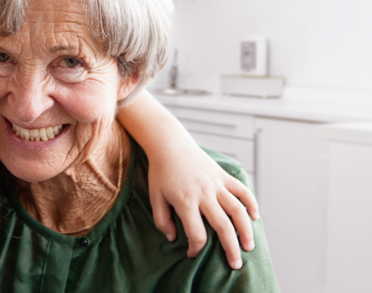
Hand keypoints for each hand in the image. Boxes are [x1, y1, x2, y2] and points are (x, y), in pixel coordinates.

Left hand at [147, 141, 259, 269]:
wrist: (170, 145)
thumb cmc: (160, 172)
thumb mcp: (154, 197)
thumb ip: (161, 220)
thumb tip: (173, 238)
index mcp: (185, 202)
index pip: (197, 234)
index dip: (196, 248)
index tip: (193, 253)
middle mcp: (204, 194)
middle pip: (223, 227)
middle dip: (231, 249)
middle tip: (236, 264)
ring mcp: (216, 184)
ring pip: (238, 211)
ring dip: (246, 230)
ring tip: (250, 246)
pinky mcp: (223, 176)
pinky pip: (242, 191)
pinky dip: (251, 204)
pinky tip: (255, 217)